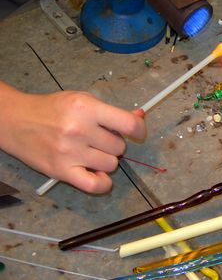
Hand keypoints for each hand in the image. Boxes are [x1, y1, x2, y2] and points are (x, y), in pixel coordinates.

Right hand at [0, 84, 146, 193]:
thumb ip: (112, 111)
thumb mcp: (83, 100)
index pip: (128, 124)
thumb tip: (141, 117)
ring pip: (111, 164)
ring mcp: (70, 152)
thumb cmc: (52, 109)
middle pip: (119, 147)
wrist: (15, 121)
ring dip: (106, 160)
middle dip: (114, 143)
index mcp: (87, 108)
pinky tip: (96, 173)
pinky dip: (102, 182)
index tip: (138, 132)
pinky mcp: (61, 171)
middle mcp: (79, 130)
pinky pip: (94, 185)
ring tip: (91, 152)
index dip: (140, 130)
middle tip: (99, 139)